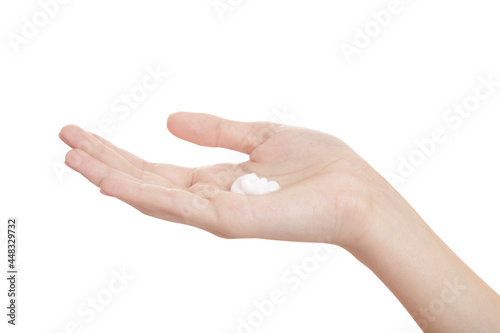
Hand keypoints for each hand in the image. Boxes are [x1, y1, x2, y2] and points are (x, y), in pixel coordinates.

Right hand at [59, 112, 394, 247]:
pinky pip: (178, 206)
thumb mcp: (260, 136)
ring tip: (72, 157)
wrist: (357, 192)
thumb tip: (169, 121)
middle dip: (104, 162)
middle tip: (64, 141)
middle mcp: (209, 199)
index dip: (120, 153)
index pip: (157, 168)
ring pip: (152, 195)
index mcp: (217, 180)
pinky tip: (109, 181)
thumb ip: (217, 131)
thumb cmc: (318, 166)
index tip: (86, 136)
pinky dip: (141, 194)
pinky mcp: (229, 220)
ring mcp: (216, 213)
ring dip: (109, 176)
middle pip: (146, 181)